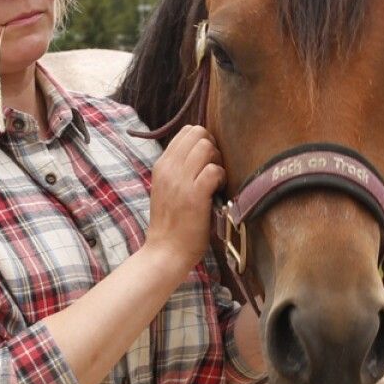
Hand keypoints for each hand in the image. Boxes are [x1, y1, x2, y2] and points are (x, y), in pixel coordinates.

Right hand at [145, 125, 225, 270]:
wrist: (165, 251)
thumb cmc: (171, 223)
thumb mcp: (167, 188)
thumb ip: (179, 168)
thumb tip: (204, 149)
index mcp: (162, 165)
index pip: (186, 131)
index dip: (203, 141)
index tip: (207, 161)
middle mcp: (169, 169)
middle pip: (198, 133)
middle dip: (212, 148)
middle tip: (213, 170)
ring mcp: (181, 181)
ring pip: (207, 146)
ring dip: (218, 161)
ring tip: (215, 181)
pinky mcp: (195, 196)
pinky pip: (214, 170)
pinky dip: (221, 177)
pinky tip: (218, 191)